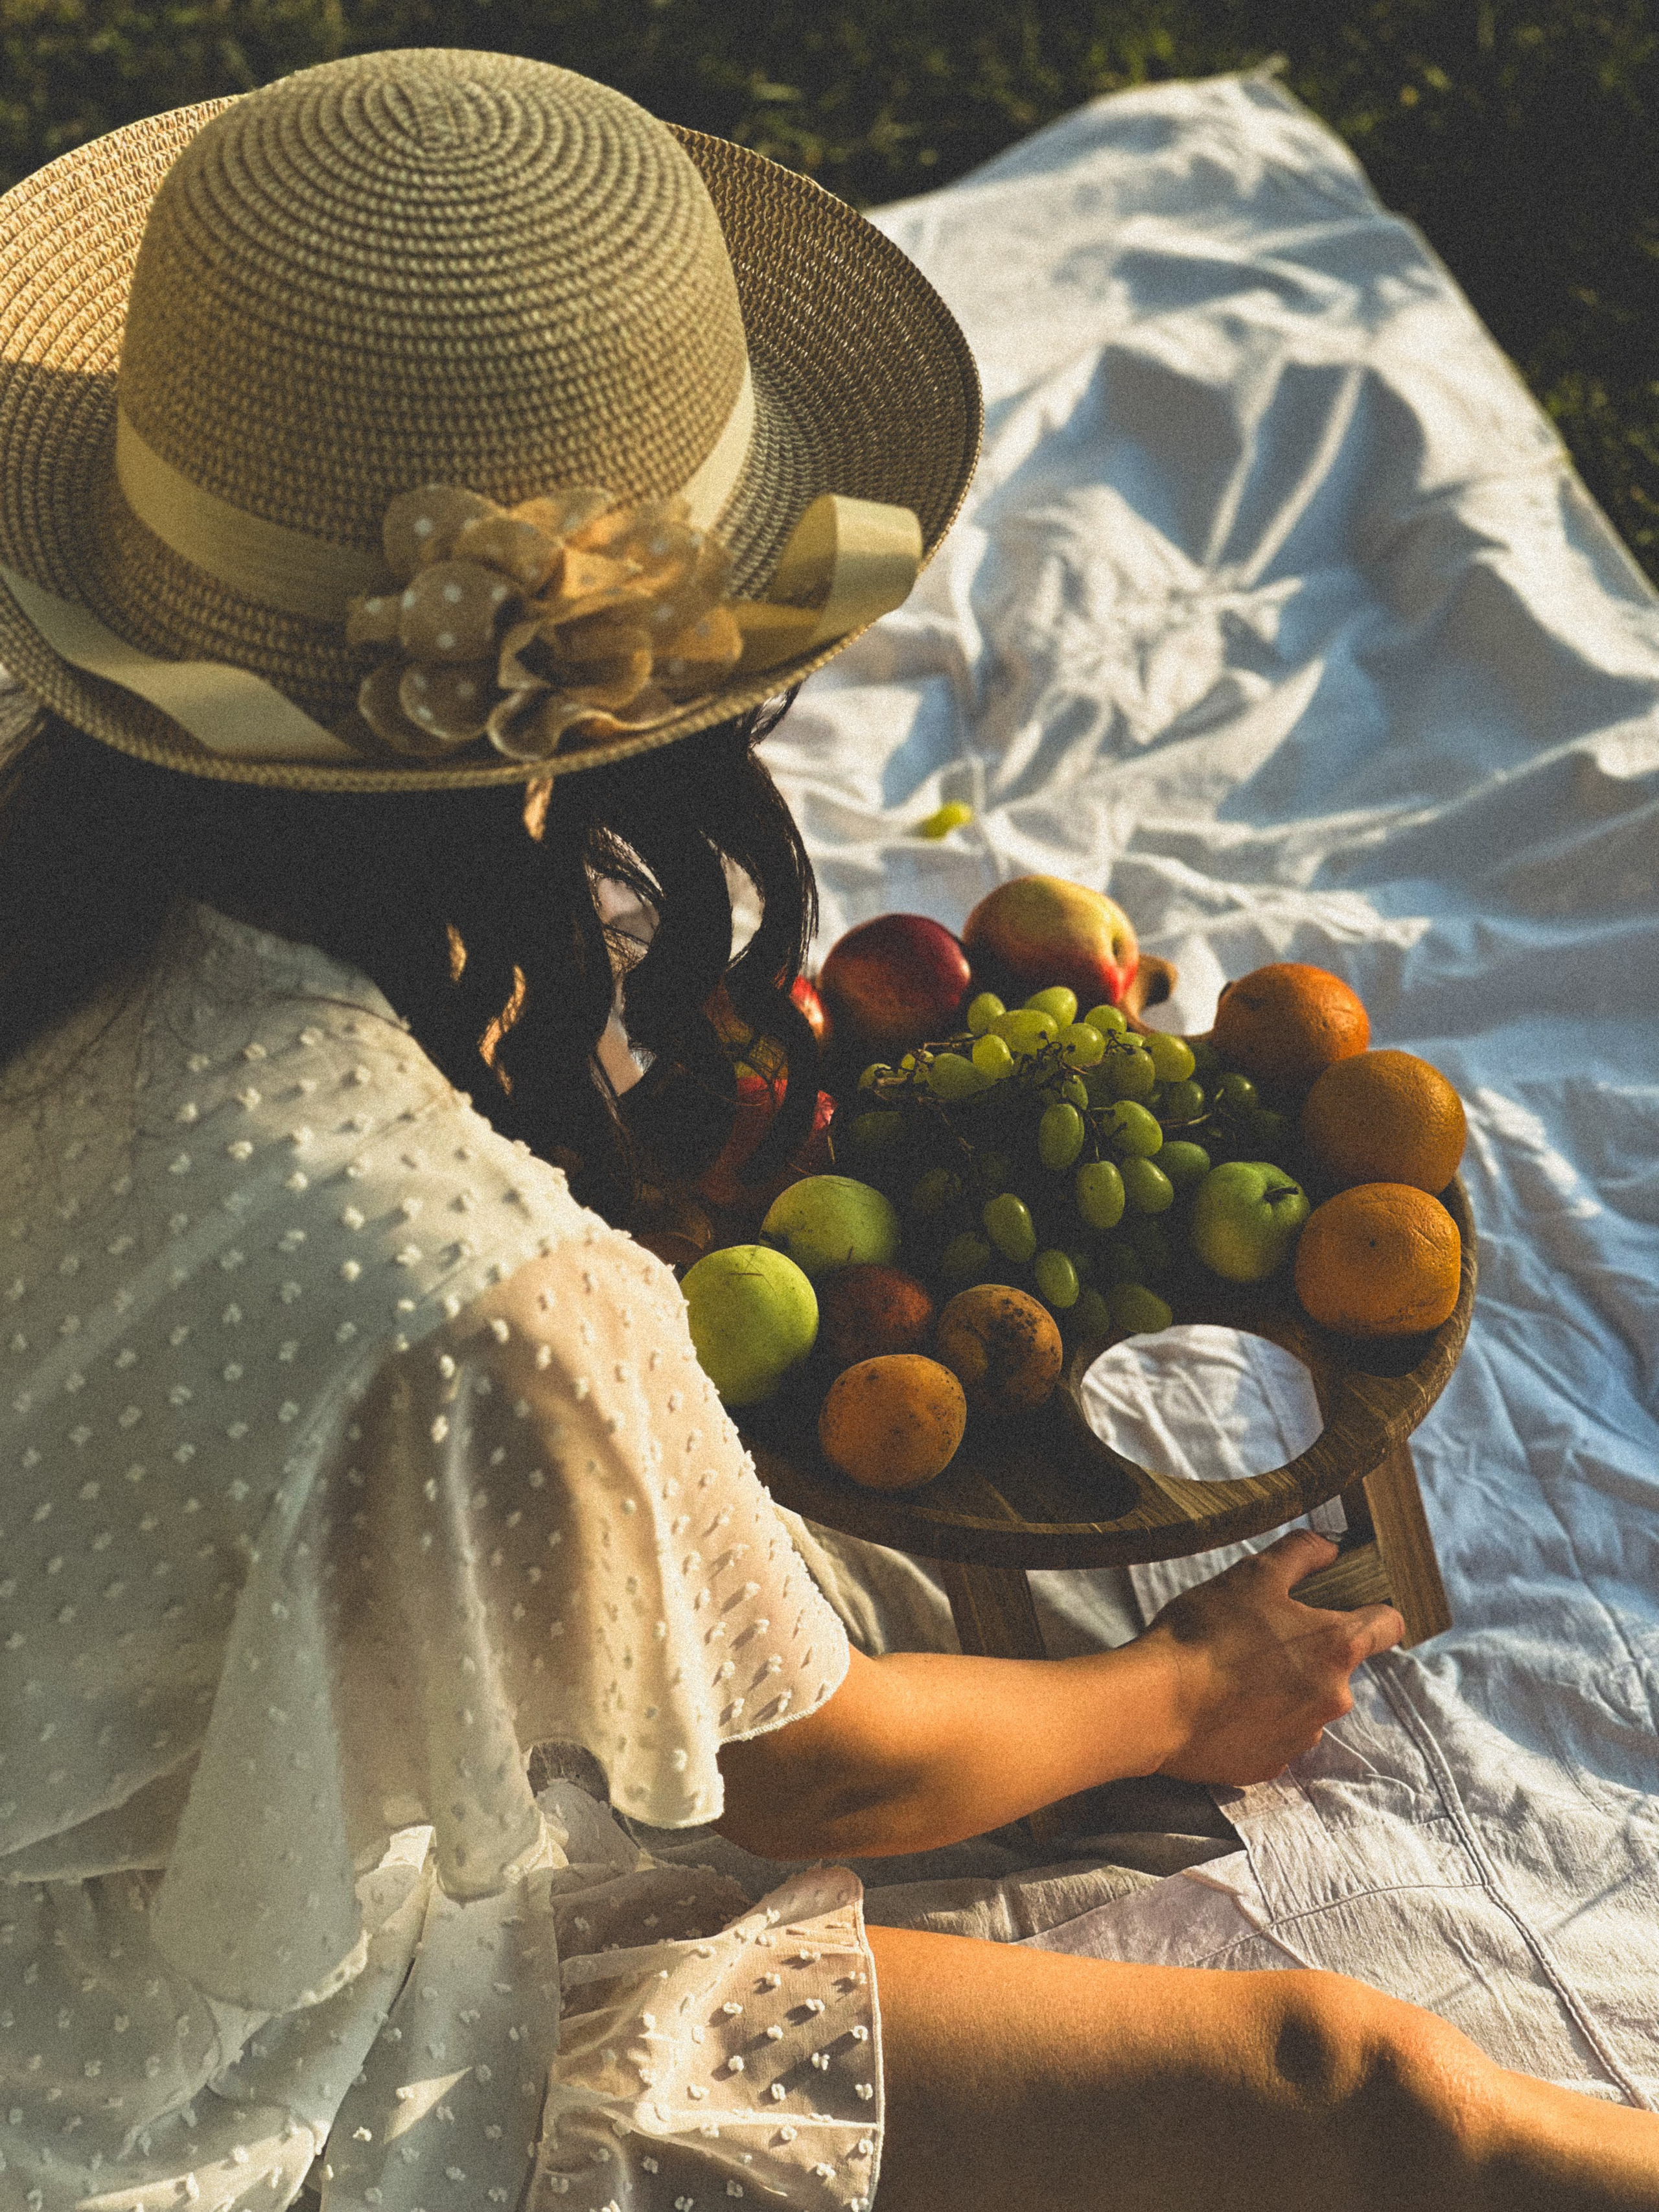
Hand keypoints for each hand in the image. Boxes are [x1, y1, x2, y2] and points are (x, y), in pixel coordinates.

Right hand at [1139, 1529, 1404, 1786]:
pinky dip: (1256, 1718)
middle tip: (1257, 1633)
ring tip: (1231, 1671)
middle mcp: (1333, 1698)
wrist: (1156, 1705)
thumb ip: (1301, 1553)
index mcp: (1337, 1647)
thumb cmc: (1206, 1633)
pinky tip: (1221, 1704)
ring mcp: (1303, 1737)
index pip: (1388, 1624)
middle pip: (1336, 1665)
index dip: (1370, 1608)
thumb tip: (1331, 1548)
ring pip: (1305, 1700)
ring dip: (1282, 1686)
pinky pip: (1274, 1733)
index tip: (1342, 1603)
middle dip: (1306, 1649)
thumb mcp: (1252, 1574)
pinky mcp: (1270, 1765)